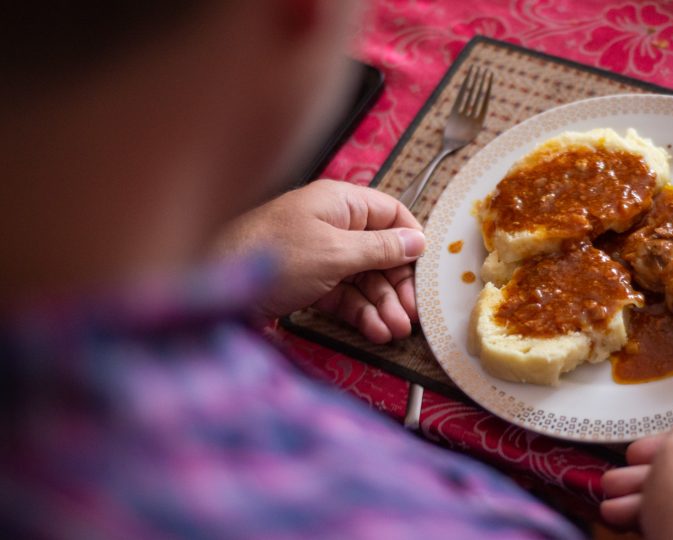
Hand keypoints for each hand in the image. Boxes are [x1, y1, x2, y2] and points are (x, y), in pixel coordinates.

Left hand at [213, 179, 424, 342]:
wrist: (214, 285)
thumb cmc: (272, 256)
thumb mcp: (335, 252)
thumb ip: (380, 248)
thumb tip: (417, 241)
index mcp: (341, 203)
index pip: (391, 215)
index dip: (411, 241)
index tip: (425, 271)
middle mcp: (333, 225)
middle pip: (381, 253)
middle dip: (397, 285)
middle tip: (411, 315)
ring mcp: (320, 254)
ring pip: (364, 279)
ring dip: (382, 305)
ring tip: (395, 331)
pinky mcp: (308, 282)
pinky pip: (344, 295)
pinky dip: (360, 313)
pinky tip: (374, 331)